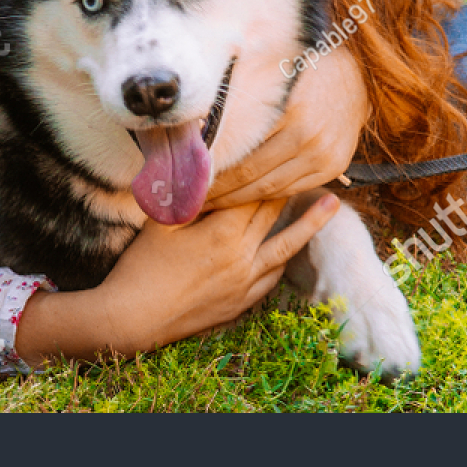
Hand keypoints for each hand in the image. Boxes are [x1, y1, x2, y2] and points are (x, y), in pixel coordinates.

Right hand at [14, 194, 339, 364]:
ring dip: (309, 224)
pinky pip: (272, 277)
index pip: (255, 193)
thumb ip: (187, 194)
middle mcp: (243, 258)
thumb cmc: (141, 265)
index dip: (268, 170)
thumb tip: (200, 164)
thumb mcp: (162, 221)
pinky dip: (282, 258)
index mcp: (224, 232)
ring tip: (333, 205)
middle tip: (314, 163)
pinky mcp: (241, 304)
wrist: (133, 320)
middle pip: (274, 214)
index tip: (283, 146)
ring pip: (286, 247)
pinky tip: (288, 249)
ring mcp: (246, 284)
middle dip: (291, 187)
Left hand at [204, 43, 365, 208]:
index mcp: (291, 115)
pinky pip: (291, 189)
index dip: (214, 175)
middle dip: (221, 193)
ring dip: (239, 201)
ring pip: (271, 189)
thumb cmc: (304, 71)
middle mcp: (309, 139)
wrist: (357, 76)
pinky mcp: (333, 167)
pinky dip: (265, 196)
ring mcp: (324, 156)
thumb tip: (200, 127)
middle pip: (254, 177)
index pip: (242, 156)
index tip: (191, 183)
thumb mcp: (272, 79)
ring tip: (212, 204)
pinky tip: (244, 198)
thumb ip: (242, 106)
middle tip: (193, 201)